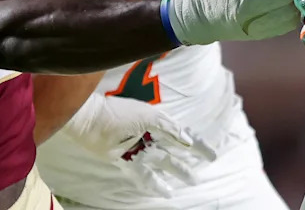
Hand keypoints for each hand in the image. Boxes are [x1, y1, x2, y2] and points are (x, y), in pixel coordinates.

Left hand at [62, 94, 215, 196]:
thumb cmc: (120, 113)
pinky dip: (155, 183)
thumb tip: (188, 140)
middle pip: (175, 150)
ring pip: (162, 163)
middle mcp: (150, 135)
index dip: (198, 144)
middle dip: (189, 160)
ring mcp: (139, 149)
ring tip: (190, 180)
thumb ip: (168, 128)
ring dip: (176, 172)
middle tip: (202, 172)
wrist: (92, 121)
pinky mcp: (126, 160)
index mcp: (157, 121)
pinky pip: (144, 174)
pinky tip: (166, 191)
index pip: (182, 134)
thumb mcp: (148, 116)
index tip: (212, 155)